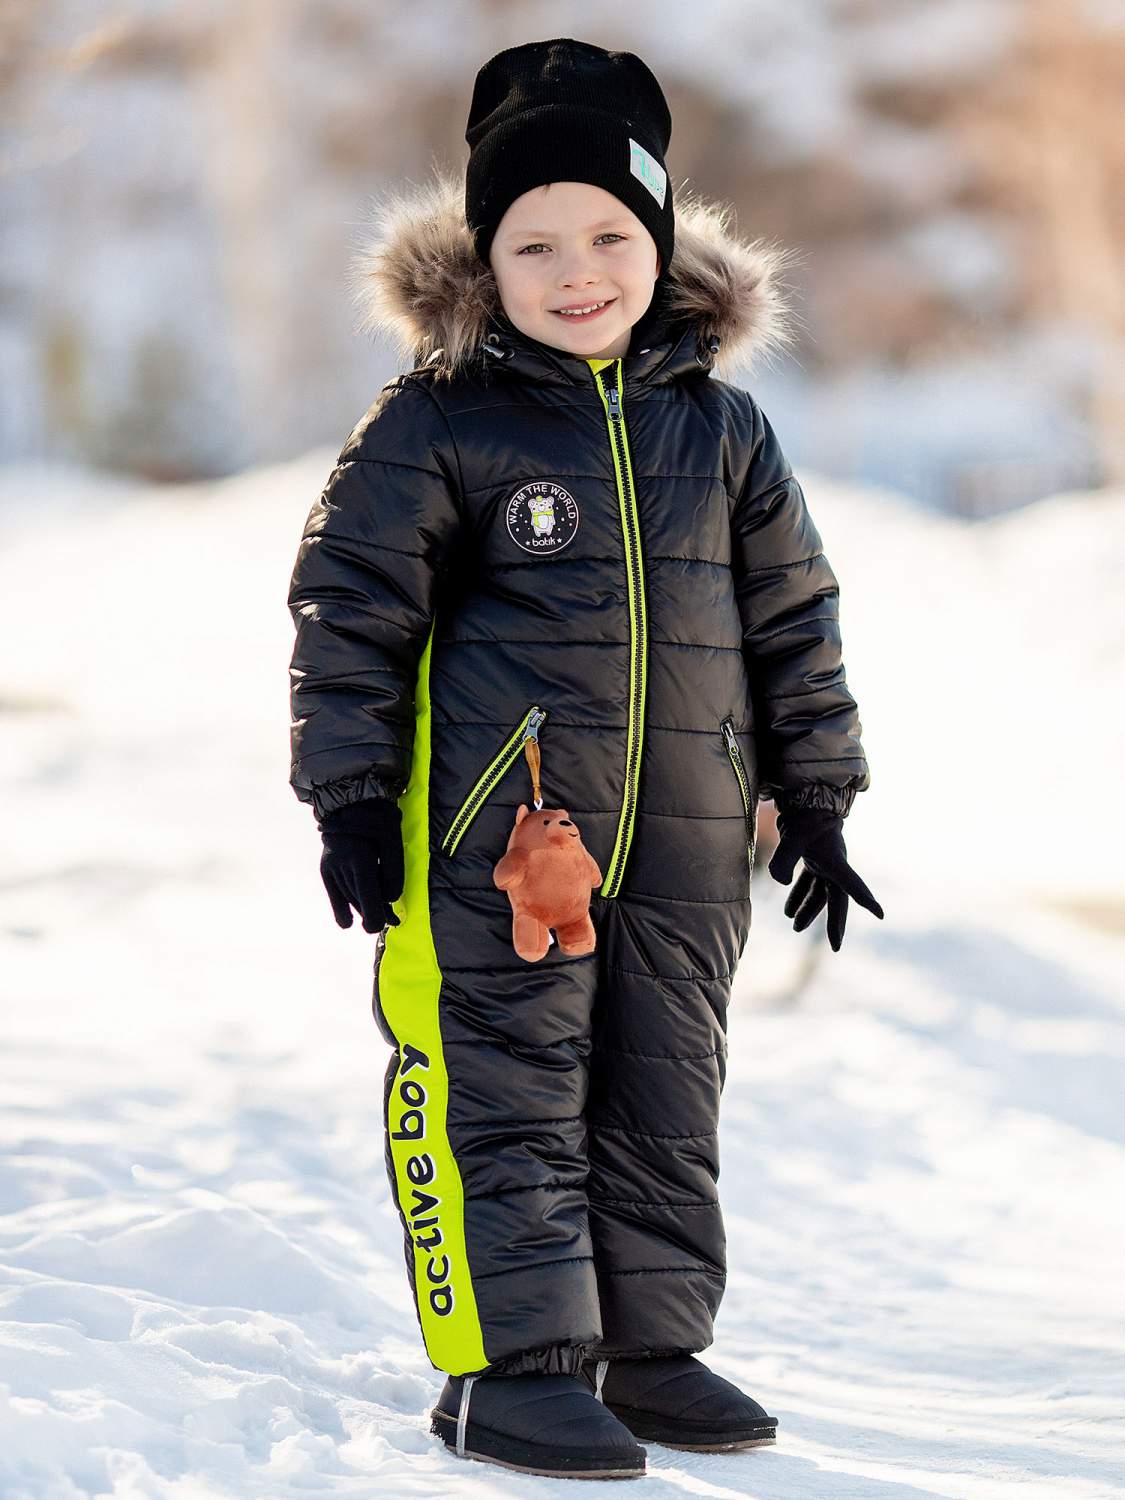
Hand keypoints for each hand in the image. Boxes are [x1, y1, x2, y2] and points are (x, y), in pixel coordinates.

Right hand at [317, 797, 403, 932]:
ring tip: (384, 915)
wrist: (348, 801)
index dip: (376, 917)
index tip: (384, 926)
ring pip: (349, 898)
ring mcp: (331, 867)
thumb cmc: (377, 816)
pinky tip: (348, 923)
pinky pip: (335, 895)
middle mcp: (342, 865)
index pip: (368, 897)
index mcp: (360, 858)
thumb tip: (390, 899)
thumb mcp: (393, 839)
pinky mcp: (326, 869)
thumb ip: (393, 871)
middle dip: (377, 913)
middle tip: (394, 920)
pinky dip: (342, 909)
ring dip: (364, 909)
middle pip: (360, 900)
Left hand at [767, 804, 882, 951]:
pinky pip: (809, 884)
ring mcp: (825, 863)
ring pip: (820, 893)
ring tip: (794, 926)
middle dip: (835, 923)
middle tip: (836, 947)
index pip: (851, 883)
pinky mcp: (815, 860)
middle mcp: (834, 865)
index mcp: (835, 860)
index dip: (864, 898)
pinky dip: (799, 896)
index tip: (880, 914)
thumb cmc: (804, 818)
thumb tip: (779, 881)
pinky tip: (788, 910)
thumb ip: (784, 858)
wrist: (806, 799)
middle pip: (837, 899)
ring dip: (808, 909)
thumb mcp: (793, 837)